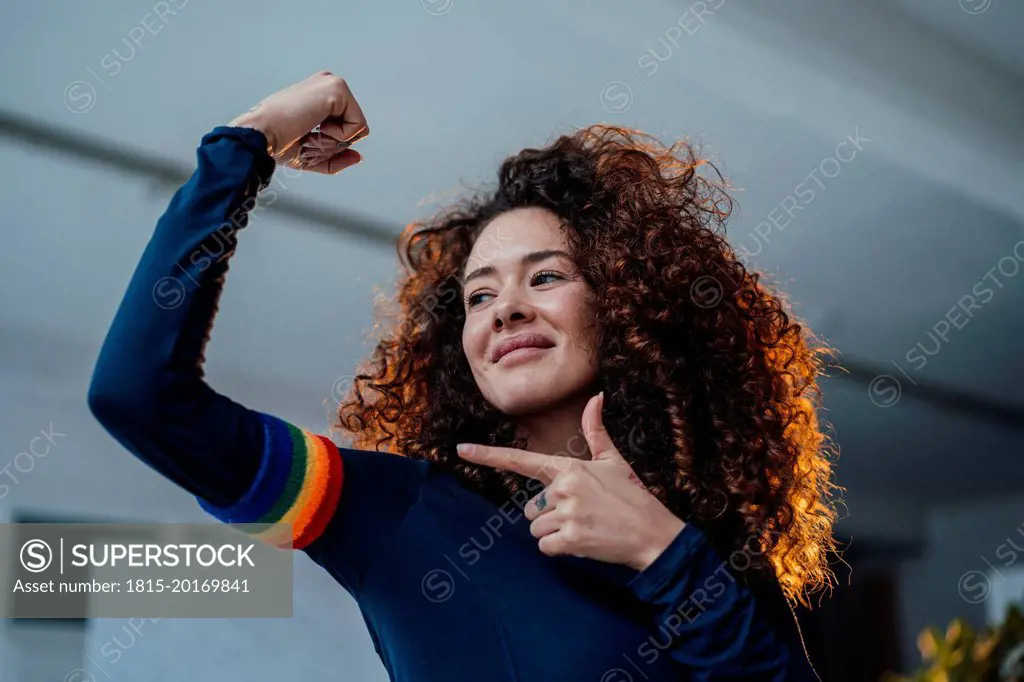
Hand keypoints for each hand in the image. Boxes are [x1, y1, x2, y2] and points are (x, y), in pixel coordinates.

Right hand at [229, 70, 367, 174]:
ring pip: (358, 128)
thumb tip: (358, 157)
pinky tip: (314, 127)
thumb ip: (337, 157)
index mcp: (321, 95)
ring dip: (334, 142)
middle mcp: (328, 85)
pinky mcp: (338, 89)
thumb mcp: (312, 155)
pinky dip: (338, 136)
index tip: (305, 140)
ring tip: (308, 132)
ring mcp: (333, 84)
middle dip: (334, 144)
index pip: (347, 128)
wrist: (261, 135)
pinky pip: (358, 126)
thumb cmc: (277, 142)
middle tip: (306, 138)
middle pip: (356, 129)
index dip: (331, 144)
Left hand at [456, 392, 685, 570]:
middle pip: (530, 508)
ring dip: (554, 533)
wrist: (654, 534)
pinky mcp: (570, 539)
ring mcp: (566, 513)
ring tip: (585, 527)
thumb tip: (597, 397)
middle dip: (548, 515)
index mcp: (569, 467)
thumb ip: (596, 432)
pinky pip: (545, 547)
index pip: (521, 460)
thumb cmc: (633, 496)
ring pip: (536, 528)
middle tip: (581, 514)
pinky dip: (559, 549)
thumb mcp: (614, 460)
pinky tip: (584, 542)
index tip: (461, 450)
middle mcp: (563, 487)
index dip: (488, 455)